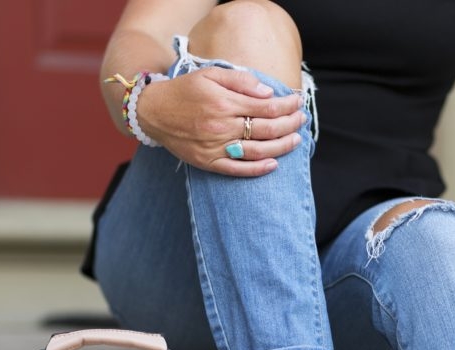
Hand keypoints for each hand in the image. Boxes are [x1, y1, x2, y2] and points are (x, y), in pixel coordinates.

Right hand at [136, 68, 305, 176]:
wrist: (153, 112)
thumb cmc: (184, 90)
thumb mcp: (210, 74)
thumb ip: (240, 80)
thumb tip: (268, 92)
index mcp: (224, 103)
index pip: (266, 106)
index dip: (286, 105)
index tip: (298, 103)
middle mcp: (221, 127)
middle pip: (266, 129)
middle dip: (289, 124)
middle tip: (301, 120)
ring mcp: (215, 147)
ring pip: (257, 151)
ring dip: (281, 147)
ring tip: (295, 141)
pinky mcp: (208, 162)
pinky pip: (237, 170)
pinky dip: (257, 169)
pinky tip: (273, 164)